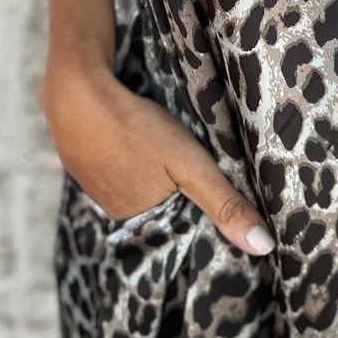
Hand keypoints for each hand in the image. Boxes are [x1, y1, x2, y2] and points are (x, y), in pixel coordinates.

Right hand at [38, 55, 273, 256]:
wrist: (76, 90)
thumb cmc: (135, 128)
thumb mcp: (191, 166)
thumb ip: (224, 204)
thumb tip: (261, 247)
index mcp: (137, 218)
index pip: (178, 222)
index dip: (196, 204)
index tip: (211, 185)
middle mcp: (112, 208)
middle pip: (157, 200)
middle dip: (175, 185)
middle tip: (188, 158)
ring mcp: (92, 180)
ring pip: (136, 179)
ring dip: (151, 166)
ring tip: (163, 145)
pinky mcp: (82, 155)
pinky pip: (116, 159)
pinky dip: (130, 151)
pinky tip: (137, 135)